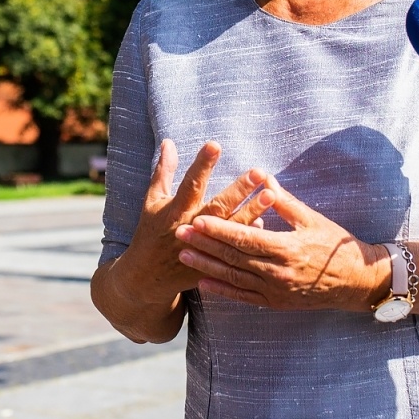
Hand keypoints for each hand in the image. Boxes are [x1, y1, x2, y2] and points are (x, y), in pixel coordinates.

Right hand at [112, 140, 268, 302]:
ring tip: (271, 194)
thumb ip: (163, 172)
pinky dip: (247, 237)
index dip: (202, 164)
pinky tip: (265, 223)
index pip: (190, 183)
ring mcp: (202, 247)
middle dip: (239, 190)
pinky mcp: (210, 264)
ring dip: (252, 211)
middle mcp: (190, 227)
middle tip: (258, 173)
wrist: (147, 276)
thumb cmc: (150, 232)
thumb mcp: (152, 201)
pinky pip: (233, 250)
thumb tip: (169, 143)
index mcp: (175, 210)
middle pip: (218, 206)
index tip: (215, 145)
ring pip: (232, 228)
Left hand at [174, 174, 389, 310]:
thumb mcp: (312, 219)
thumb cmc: (335, 246)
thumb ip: (284, 201)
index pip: (246, 238)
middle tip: (180, 234)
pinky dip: (222, 290)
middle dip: (205, 245)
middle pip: (234, 258)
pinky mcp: (275, 303)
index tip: (198, 219)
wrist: (355, 282)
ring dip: (206, 266)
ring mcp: (275, 291)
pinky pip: (243, 297)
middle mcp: (278, 273)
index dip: (220, 229)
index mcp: (287, 249)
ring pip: (234, 278)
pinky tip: (203, 282)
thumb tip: (262, 177)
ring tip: (184, 255)